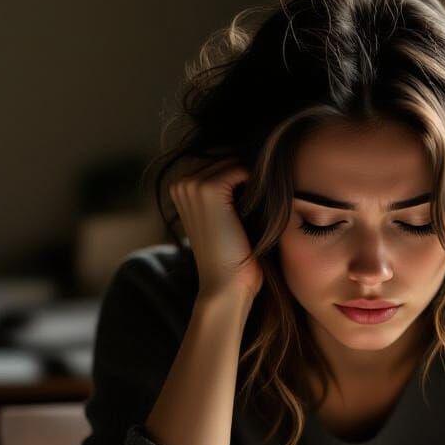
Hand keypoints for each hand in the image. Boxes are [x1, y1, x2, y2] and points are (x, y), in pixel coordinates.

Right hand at [168, 157, 263, 301]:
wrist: (226, 285)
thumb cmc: (233, 255)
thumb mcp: (228, 217)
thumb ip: (233, 190)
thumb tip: (260, 161)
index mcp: (181, 187)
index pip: (220, 161)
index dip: (243, 175)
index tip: (256, 200)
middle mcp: (181, 182)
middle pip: (228, 158)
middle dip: (249, 174)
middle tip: (263, 203)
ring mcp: (191, 184)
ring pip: (234, 162)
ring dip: (254, 180)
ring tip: (262, 208)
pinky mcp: (207, 189)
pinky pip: (241, 168)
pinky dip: (257, 185)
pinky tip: (260, 209)